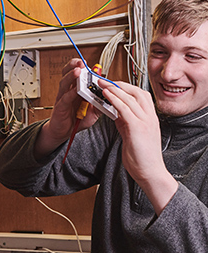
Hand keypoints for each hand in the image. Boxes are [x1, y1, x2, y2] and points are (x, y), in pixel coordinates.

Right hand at [34, 59, 99, 157]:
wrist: (63, 133)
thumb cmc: (76, 121)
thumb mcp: (92, 112)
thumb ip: (100, 104)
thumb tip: (110, 96)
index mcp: (76, 90)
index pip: (77, 74)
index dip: (82, 67)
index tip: (90, 63)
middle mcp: (68, 92)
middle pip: (68, 73)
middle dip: (74, 65)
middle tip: (82, 62)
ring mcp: (63, 98)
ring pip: (65, 83)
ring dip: (71, 75)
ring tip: (78, 69)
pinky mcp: (60, 107)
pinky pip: (65, 98)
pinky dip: (71, 93)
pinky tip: (75, 90)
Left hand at [100, 80, 177, 213]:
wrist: (149, 172)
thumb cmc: (141, 156)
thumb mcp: (132, 134)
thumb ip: (125, 122)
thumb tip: (114, 111)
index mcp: (150, 118)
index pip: (140, 95)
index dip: (125, 87)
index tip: (111, 84)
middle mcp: (150, 117)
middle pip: (137, 92)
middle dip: (119, 84)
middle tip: (103, 80)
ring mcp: (146, 121)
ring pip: (130, 98)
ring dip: (114, 89)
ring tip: (101, 84)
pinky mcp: (138, 128)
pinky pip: (125, 109)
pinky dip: (115, 100)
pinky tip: (105, 96)